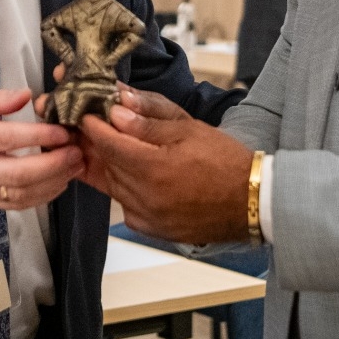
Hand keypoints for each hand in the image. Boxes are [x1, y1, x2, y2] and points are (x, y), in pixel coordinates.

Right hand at [0, 86, 81, 211]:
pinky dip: (41, 197)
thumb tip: (27, 96)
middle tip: (77, 152)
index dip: (38, 136)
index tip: (63, 130)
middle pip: (18, 174)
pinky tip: (59, 183)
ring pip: (20, 194)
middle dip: (53, 165)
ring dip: (53, 183)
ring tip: (75, 166)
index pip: (6, 139)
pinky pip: (15, 205)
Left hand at [77, 88, 254, 244]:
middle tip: (101, 124)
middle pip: (106, 163)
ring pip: (113, 185)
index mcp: (151, 167)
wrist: (251, 201)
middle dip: (101, 142)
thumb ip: (149, 119)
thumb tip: (117, 109)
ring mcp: (146, 216)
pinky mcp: (151, 229)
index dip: (93, 125)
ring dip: (112, 165)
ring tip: (121, 146)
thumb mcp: (189, 128)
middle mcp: (143, 196)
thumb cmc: (224, 161)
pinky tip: (138, 175)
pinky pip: (125, 204)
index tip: (87, 112)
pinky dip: (125, 188)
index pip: (106, 142)